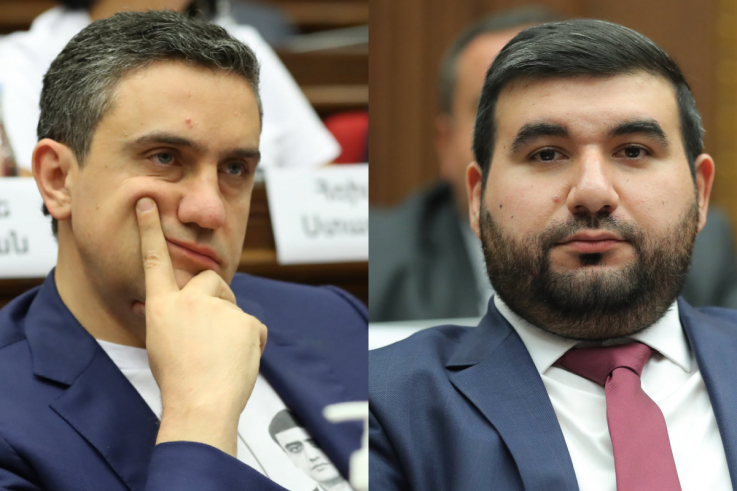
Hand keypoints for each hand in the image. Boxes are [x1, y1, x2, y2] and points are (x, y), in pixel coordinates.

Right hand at [135, 197, 266, 455]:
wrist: (200, 405)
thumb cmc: (179, 381)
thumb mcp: (163, 344)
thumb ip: (177, 320)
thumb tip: (189, 314)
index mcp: (162, 307)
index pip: (155, 261)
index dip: (150, 230)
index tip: (148, 202)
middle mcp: (189, 301)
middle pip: (210, 280)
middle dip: (216, 297)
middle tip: (211, 331)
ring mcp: (219, 309)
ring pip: (233, 309)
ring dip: (231, 328)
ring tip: (220, 358)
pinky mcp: (245, 320)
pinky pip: (252, 327)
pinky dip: (250, 343)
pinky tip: (237, 362)